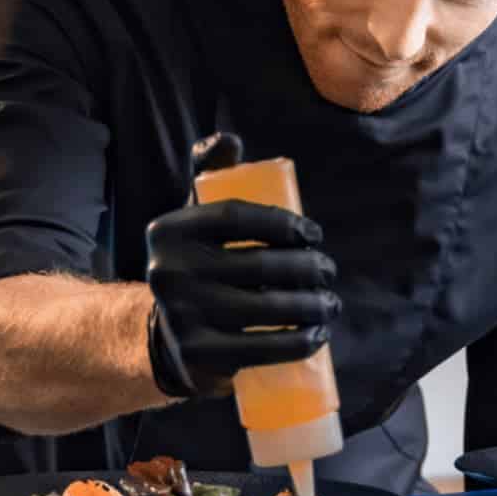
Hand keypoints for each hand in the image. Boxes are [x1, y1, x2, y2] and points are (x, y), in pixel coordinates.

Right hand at [143, 134, 337, 397]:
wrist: (166, 337)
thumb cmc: (198, 266)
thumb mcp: (196, 219)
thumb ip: (212, 174)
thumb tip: (227, 139)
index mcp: (169, 230)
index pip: (238, 216)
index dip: (284, 223)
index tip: (314, 235)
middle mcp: (169, 272)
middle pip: (259, 264)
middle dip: (308, 268)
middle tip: (328, 271)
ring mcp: (183, 317)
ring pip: (267, 307)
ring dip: (312, 305)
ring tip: (330, 303)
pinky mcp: (200, 356)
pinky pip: (263, 348)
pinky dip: (299, 342)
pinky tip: (318, 334)